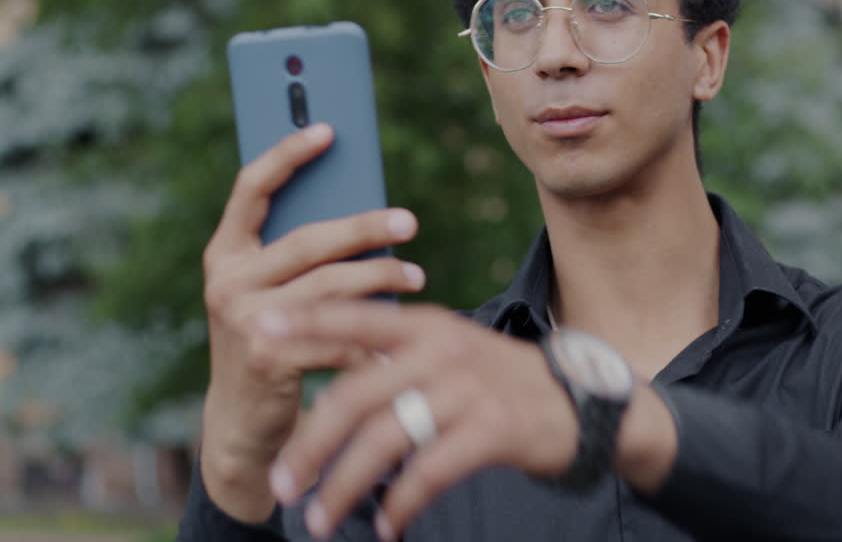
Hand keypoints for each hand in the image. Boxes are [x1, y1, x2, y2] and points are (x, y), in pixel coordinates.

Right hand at [198, 123, 426, 521]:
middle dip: (364, 227)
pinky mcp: (267, 356)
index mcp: (224, 252)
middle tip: (408, 222)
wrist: (243, 422)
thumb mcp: (272, 291)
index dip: (288, 154)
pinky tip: (401, 338)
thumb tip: (367, 212)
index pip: (250, 187)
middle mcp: (226, 280)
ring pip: (331, 284)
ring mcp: (243, 318)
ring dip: (382, 279)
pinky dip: (374, 336)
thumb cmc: (270, 340)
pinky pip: (338, 335)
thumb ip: (296, 254)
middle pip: (308, 238)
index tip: (329, 128)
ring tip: (417, 278)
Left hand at [264, 302, 675, 540]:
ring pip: (386, 440)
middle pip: (356, 396)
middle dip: (311, 444)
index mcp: (426, 327)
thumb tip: (330, 383)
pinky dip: (401, 504)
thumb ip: (398, 360)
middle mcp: (443, 351)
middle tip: (281, 483)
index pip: (354, 319)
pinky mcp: (493, 428)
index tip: (258, 331)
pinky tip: (388, 527)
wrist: (583, 401)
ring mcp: (469, 389)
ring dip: (345, 485)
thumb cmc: (499, 381)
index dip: (305, 325)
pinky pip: (430, 471)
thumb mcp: (451, 354)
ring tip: (319, 519)